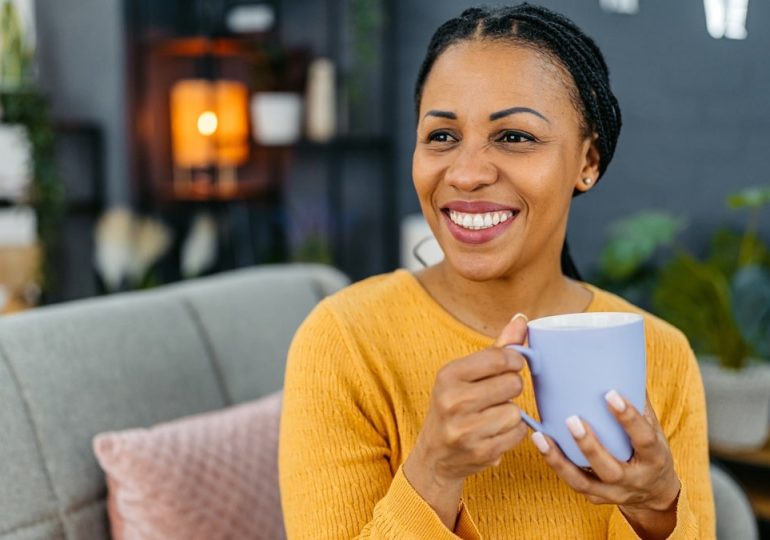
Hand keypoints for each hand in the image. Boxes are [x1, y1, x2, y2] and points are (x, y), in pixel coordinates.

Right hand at [403, 314, 529, 527]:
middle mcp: (453, 401)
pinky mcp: (480, 452)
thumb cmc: (454, 406)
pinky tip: (496, 432)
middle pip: (512, 384)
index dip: (514, 361)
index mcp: (448, 375)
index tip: (511, 366)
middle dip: (511, 388)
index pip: (500, 358)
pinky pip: (518, 434)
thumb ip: (497, 348)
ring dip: (511, 413)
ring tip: (493, 415)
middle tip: (497, 394)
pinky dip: (513, 432)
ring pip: (516, 411)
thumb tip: (522, 319)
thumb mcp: (466, 375)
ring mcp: (465, 429)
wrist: (435, 456)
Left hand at [531, 393, 680, 538]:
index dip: (628, 418)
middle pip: (610, 468)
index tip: (610, 394)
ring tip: (540, 437)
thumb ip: (637, 401)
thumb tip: (618, 360)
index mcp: (654, 458)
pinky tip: (540, 444)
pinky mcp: (594, 497)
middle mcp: (634, 480)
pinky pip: (572, 483)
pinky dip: (555, 464)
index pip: (644, 439)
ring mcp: (613, 493)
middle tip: (572, 419)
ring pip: (583, 482)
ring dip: (559, 460)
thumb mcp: (654, 428)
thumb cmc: (650, 450)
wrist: (655, 494)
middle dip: (589, 446)